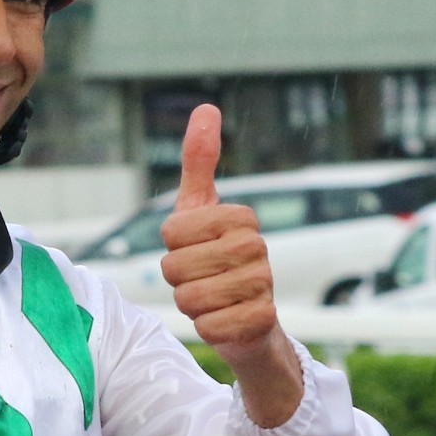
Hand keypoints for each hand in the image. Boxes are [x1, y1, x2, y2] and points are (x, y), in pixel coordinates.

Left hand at [159, 104, 302, 426]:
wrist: (250, 323)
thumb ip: (200, 161)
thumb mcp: (200, 208)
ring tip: (212, 299)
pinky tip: (224, 322)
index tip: (193, 248)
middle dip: (178, 278)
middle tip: (201, 278)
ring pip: (189, 297)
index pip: (172, 231)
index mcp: (240, 218)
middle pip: (175, 266)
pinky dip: (206, 328)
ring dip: (190, 304)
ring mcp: (262, 285)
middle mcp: (256, 248)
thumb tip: (206, 107)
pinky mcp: (260, 322)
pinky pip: (206, 326)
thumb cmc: (217, 259)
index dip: (172, 246)